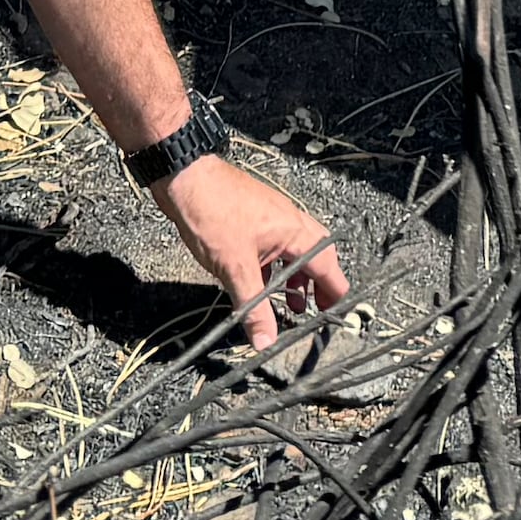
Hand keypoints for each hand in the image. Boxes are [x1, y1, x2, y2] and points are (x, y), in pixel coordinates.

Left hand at [157, 154, 351, 349]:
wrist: (184, 177)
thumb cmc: (213, 212)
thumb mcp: (235, 268)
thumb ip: (253, 308)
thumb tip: (266, 341)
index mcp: (296, 231)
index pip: (328, 267)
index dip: (334, 294)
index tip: (336, 316)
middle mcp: (290, 222)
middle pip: (317, 256)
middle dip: (319, 285)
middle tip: (318, 310)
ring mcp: (271, 218)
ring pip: (295, 251)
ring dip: (296, 277)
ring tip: (291, 303)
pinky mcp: (253, 218)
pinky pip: (274, 246)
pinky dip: (274, 267)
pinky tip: (260, 282)